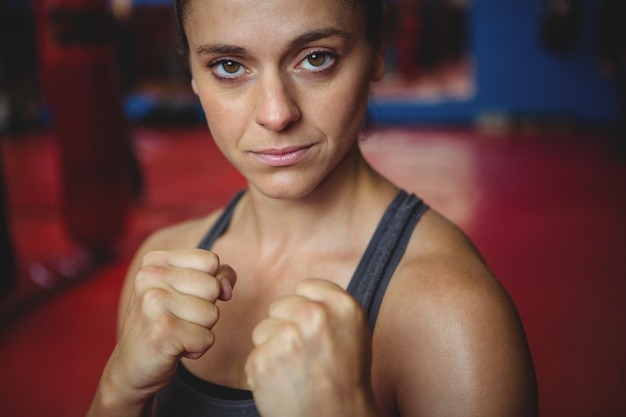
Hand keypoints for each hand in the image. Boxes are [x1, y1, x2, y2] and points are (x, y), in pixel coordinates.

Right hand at [106, 249, 235, 398]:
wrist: (132, 366)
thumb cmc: (167, 323)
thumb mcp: (189, 290)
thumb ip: (218, 277)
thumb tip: (227, 290)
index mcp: (155, 261)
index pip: (210, 261)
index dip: (211, 283)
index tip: (187, 298)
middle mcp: (150, 276)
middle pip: (214, 287)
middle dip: (206, 308)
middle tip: (178, 319)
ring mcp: (153, 303)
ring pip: (212, 313)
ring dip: (201, 330)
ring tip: (176, 333)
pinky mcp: (162, 331)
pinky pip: (207, 338)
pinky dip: (197, 348)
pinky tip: (174, 348)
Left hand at [245, 279, 377, 416]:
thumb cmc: (345, 379)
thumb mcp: (355, 332)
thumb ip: (331, 306)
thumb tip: (304, 291)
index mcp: (341, 306)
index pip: (306, 287)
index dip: (305, 309)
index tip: (313, 330)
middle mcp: (315, 316)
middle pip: (280, 305)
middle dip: (286, 326)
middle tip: (304, 355)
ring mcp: (286, 337)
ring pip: (263, 328)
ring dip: (272, 347)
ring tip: (294, 371)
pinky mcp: (263, 359)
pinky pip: (254, 353)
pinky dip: (263, 370)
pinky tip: (283, 383)